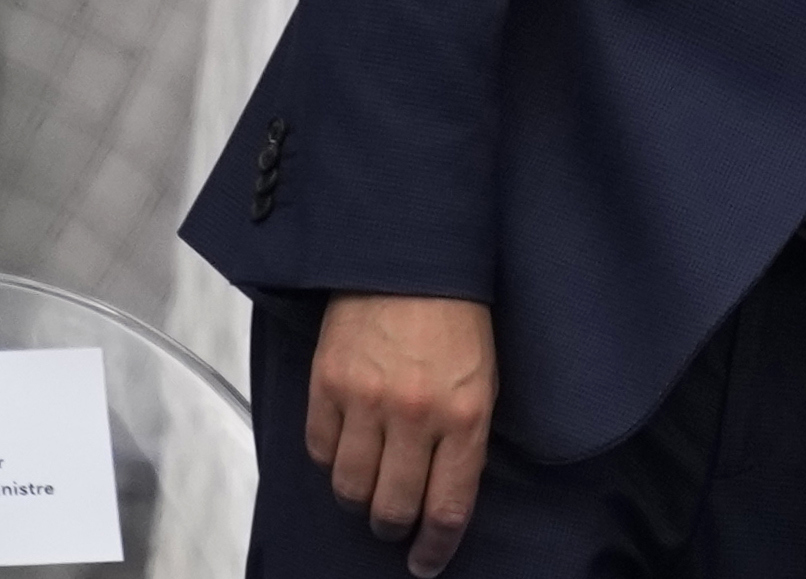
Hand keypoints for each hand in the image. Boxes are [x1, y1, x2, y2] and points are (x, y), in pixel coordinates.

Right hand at [307, 294, 496, 577]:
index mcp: (465, 415)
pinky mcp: (327, 386)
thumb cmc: (457, 314)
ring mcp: (366, 402)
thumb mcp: (484, 378)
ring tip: (369, 486)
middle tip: (394, 522)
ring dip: (360, 498)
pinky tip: (347, 447)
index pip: (447, 507)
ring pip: (351, 489)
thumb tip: (444, 490)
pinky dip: (332, 459)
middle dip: (393, 525)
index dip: (434, 546)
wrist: (411, 257)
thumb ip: (465, 436)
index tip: (425, 562)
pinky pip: (321, 451)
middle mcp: (415, 415)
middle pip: (393, 507)